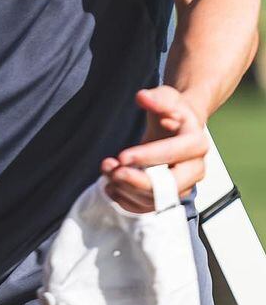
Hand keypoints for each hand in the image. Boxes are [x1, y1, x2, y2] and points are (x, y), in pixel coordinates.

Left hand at [100, 86, 208, 212]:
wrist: (178, 126)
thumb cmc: (172, 111)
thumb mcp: (166, 97)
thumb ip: (157, 98)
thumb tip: (143, 97)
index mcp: (197, 143)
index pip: (174, 154)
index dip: (148, 157)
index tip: (122, 155)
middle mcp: (195, 169)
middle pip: (170, 186)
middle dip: (139, 182)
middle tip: (114, 172)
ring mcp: (183, 186)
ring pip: (157, 200)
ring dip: (128, 190)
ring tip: (107, 172)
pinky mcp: (169, 196)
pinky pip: (149, 208)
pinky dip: (127, 201)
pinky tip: (110, 188)